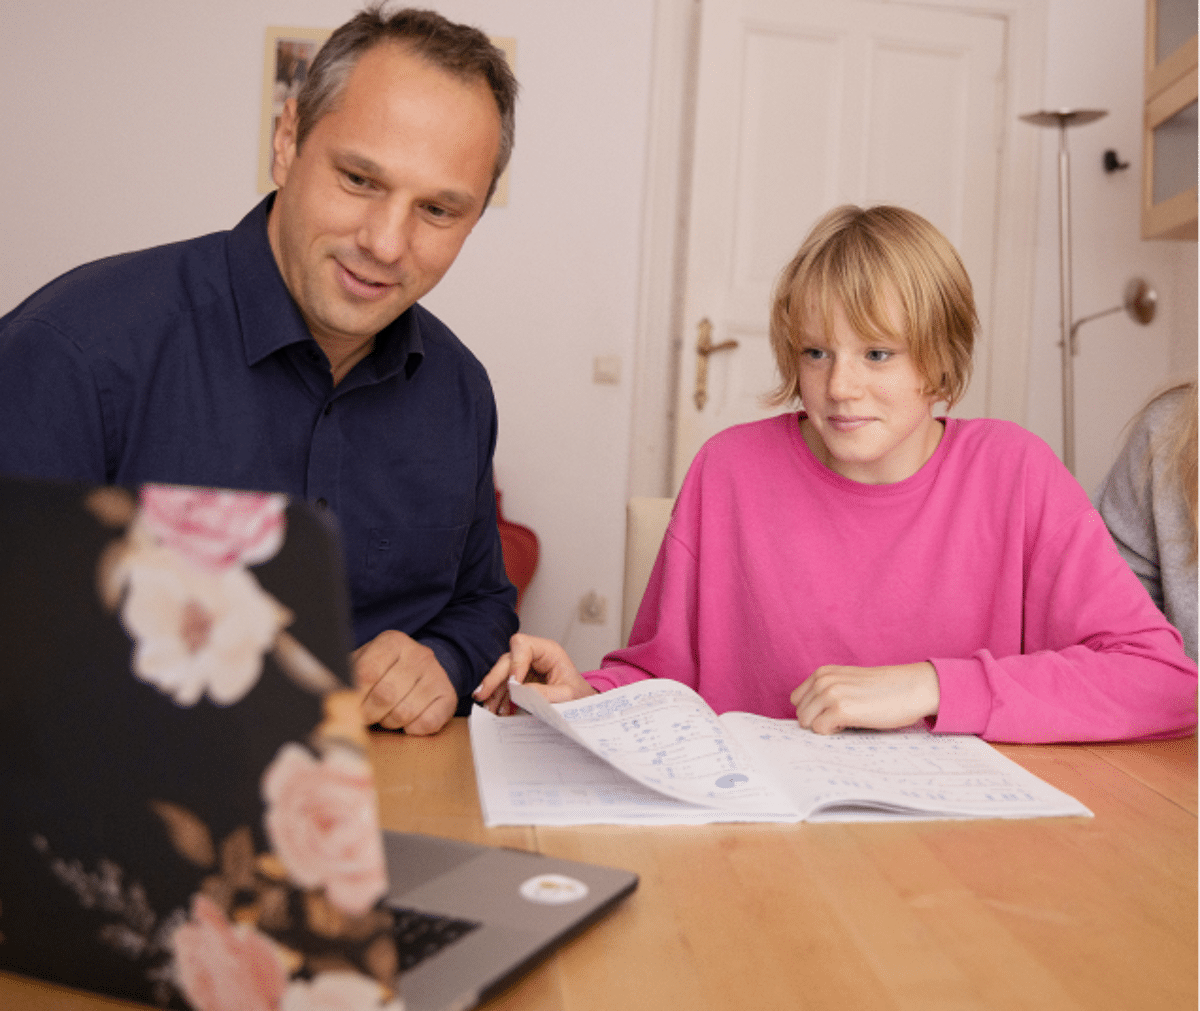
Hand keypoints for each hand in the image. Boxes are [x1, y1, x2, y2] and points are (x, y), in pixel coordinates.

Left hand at [352, 630, 456, 735]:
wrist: (421, 671)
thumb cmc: (385, 671)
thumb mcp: (364, 662)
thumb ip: (348, 675)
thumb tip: (332, 695)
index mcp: (393, 641)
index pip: (366, 673)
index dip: (355, 697)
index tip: (350, 706)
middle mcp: (418, 654)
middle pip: (385, 696)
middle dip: (369, 714)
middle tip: (366, 716)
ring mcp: (437, 674)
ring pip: (404, 713)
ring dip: (390, 722)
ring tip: (386, 715)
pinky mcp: (449, 695)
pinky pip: (427, 723)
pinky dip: (412, 729)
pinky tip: (407, 722)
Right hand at [473, 634, 596, 713]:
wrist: (583, 704)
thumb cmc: (580, 695)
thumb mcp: (568, 695)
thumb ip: (546, 693)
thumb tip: (521, 692)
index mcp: (548, 651)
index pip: (522, 645)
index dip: (515, 663)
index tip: (513, 684)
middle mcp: (535, 655)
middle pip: (507, 659)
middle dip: (494, 678)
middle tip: (482, 695)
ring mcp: (527, 667)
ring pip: (503, 674)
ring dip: (494, 692)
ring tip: (490, 709)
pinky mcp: (522, 679)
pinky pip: (506, 686)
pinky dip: (500, 698)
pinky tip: (499, 711)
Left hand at [790, 662, 939, 734]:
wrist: (912, 687)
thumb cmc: (884, 689)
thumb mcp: (848, 681)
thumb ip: (828, 690)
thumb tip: (808, 714)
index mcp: (823, 672)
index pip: (797, 699)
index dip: (813, 710)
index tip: (832, 712)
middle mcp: (823, 681)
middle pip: (800, 713)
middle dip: (818, 720)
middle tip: (843, 717)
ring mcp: (831, 694)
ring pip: (806, 722)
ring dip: (825, 726)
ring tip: (847, 720)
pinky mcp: (841, 710)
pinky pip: (820, 730)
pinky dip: (834, 732)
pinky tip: (852, 724)